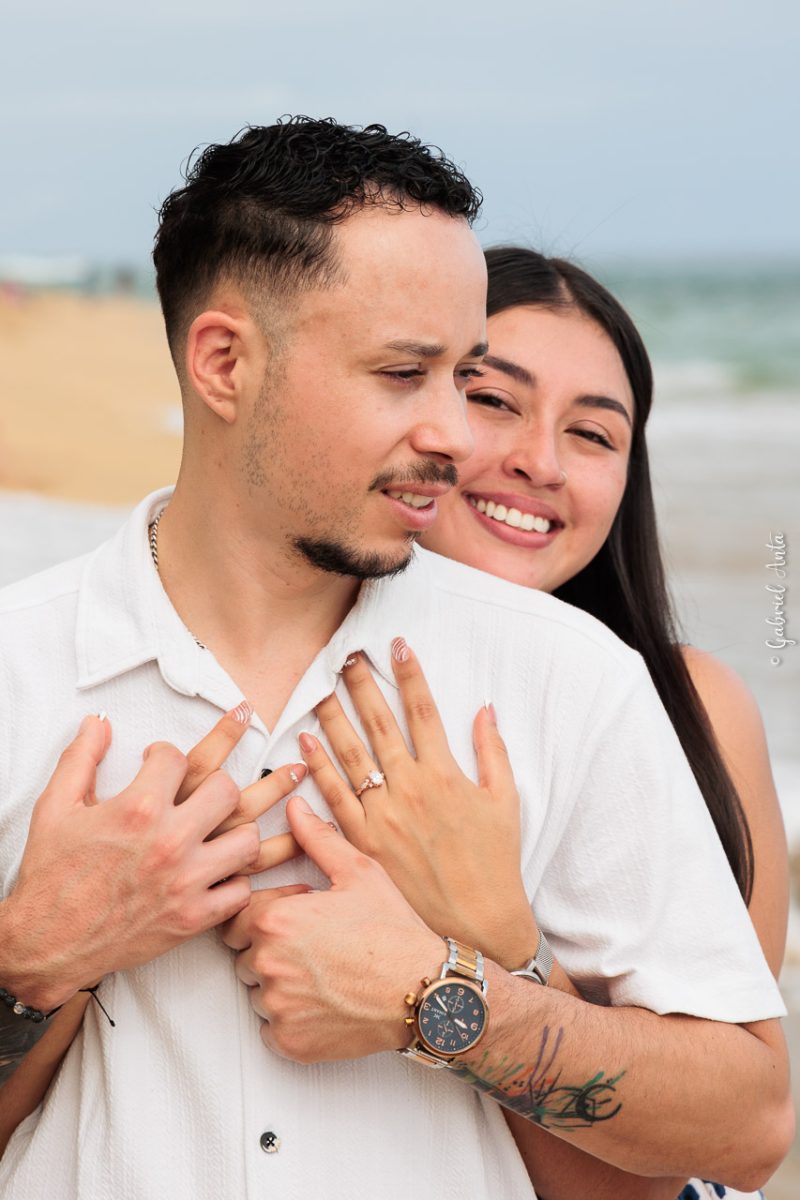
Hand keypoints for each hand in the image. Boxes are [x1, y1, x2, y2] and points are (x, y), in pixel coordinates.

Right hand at [0, 708, 303, 1010]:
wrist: (47, 942)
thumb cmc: (52, 875)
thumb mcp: (56, 806)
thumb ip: (81, 757)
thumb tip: (98, 722)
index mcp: (138, 808)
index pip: (178, 757)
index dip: (165, 754)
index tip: (158, 763)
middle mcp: (169, 841)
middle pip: (227, 790)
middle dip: (214, 784)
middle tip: (200, 794)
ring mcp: (186, 881)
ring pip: (248, 840)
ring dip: (237, 832)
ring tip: (219, 832)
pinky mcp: (193, 918)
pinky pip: (241, 891)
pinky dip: (234, 882)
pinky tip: (219, 874)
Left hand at [222, 795, 441, 1062]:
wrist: (425, 990)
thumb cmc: (393, 930)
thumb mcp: (359, 872)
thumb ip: (317, 839)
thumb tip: (293, 809)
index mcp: (275, 919)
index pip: (238, 915)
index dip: (268, 913)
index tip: (298, 917)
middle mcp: (267, 963)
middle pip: (244, 954)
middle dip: (270, 947)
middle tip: (313, 947)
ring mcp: (277, 1006)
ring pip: (257, 991)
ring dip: (279, 983)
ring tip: (323, 974)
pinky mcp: (289, 1042)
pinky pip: (271, 1028)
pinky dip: (290, 1018)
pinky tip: (325, 1002)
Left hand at [302, 640, 538, 968]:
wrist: (476, 925)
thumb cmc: (495, 864)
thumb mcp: (505, 802)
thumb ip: (493, 752)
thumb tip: (484, 708)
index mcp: (446, 774)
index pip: (423, 710)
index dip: (409, 674)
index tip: (396, 644)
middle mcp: (410, 789)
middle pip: (380, 724)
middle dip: (362, 685)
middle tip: (346, 655)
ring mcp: (382, 816)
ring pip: (350, 755)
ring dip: (334, 717)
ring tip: (321, 687)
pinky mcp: (362, 845)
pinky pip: (333, 799)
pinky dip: (317, 768)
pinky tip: (304, 742)